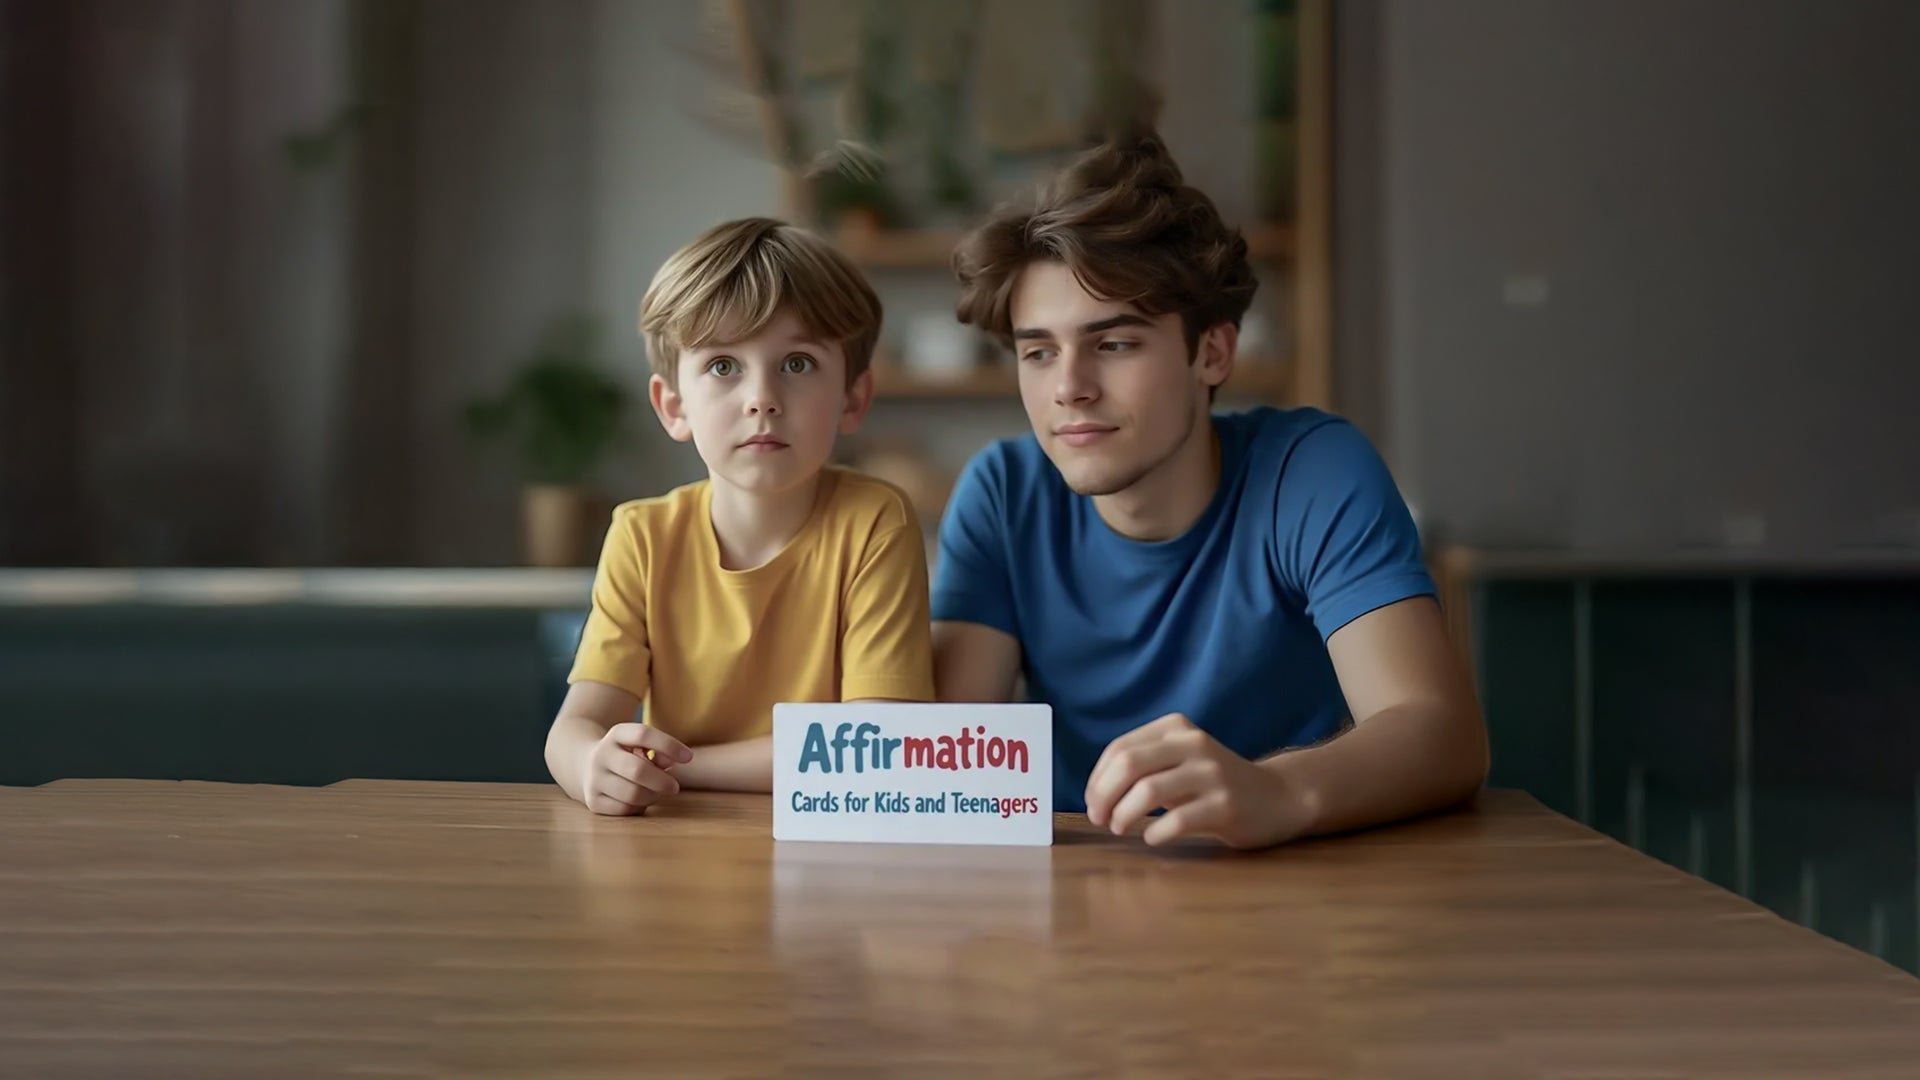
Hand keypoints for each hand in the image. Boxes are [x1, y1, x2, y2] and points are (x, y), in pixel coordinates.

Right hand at [580, 723, 692, 815]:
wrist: (583, 765)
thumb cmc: (625, 754)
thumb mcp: (639, 745)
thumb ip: (659, 751)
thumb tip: (669, 763)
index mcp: (616, 734)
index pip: (643, 734)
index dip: (669, 745)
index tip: (689, 757)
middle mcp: (601, 755)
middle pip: (637, 770)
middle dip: (662, 781)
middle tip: (675, 787)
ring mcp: (594, 779)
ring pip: (633, 794)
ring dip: (652, 796)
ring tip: (656, 792)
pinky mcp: (593, 801)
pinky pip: (625, 810)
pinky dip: (639, 807)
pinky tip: (641, 801)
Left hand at [1083, 714, 1307, 848]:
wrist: (1279, 797)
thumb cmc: (1216, 784)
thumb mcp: (1181, 761)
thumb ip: (1144, 766)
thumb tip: (1095, 793)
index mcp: (1176, 729)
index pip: (1120, 748)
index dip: (1097, 778)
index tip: (1092, 802)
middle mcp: (1193, 744)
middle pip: (1129, 765)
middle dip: (1103, 795)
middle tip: (1098, 818)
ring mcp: (1211, 774)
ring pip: (1148, 791)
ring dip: (1123, 814)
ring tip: (1120, 828)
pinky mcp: (1225, 805)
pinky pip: (1177, 821)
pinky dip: (1155, 833)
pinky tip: (1152, 838)